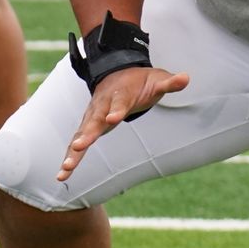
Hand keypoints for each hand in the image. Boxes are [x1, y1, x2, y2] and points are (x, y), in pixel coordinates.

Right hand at [58, 65, 189, 180]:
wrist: (117, 72)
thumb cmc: (141, 81)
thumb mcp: (158, 79)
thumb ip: (170, 83)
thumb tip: (186, 78)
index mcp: (121, 94)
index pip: (119, 103)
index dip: (116, 110)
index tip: (113, 120)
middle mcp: (102, 106)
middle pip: (94, 121)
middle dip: (86, 135)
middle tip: (78, 146)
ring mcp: (92, 117)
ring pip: (81, 135)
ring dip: (73, 151)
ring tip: (65, 169)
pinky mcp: (87, 127)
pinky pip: (77, 143)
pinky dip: (70, 157)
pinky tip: (62, 175)